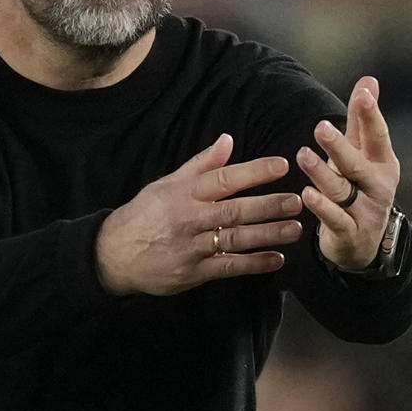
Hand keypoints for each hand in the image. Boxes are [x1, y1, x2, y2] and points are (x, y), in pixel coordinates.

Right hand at [95, 135, 302, 295]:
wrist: (114, 254)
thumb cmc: (146, 214)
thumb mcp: (167, 184)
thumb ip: (201, 164)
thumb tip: (228, 139)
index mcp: (185, 193)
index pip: (224, 178)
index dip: (253, 171)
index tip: (281, 165)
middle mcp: (190, 218)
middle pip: (234, 210)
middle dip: (268, 206)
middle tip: (297, 201)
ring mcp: (192, 246)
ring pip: (236, 239)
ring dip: (268, 235)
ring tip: (295, 229)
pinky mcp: (193, 272)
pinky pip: (229, 267)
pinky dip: (254, 264)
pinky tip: (276, 259)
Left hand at [297, 76, 401, 270]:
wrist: (365, 242)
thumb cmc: (360, 187)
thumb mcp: (364, 154)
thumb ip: (363, 120)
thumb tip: (369, 79)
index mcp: (383, 163)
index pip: (377, 135)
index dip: (371, 115)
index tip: (363, 94)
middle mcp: (378, 186)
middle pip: (356, 163)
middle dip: (339, 146)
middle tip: (320, 127)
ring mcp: (366, 211)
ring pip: (341, 190)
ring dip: (321, 173)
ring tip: (303, 155)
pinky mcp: (350, 232)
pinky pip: (336, 219)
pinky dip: (322, 208)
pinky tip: (307, 195)